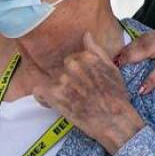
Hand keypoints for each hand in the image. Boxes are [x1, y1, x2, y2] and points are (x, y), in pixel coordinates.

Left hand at [32, 32, 143, 154]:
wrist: (114, 120)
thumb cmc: (116, 97)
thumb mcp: (112, 69)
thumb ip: (97, 50)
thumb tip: (86, 35)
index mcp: (86, 56)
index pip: (72, 58)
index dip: (76, 72)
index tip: (82, 82)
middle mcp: (73, 65)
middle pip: (61, 69)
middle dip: (67, 80)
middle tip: (77, 93)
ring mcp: (63, 79)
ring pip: (51, 80)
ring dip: (57, 90)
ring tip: (70, 102)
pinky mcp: (54, 95)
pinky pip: (38, 92)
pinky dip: (43, 98)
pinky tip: (53, 103)